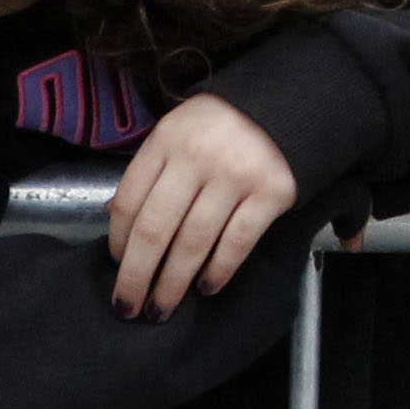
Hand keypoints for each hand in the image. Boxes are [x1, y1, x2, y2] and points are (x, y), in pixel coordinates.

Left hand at [106, 92, 302, 316]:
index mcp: (167, 141)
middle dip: (136, 276)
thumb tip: (116, 216)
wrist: (294, 100)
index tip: (117, 267)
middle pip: (155, 230)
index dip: (117, 243)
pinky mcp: (272, 192)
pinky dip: (219, 269)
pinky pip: (238, 241)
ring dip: (173, 283)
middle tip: (128, 307)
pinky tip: (206, 287)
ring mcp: (237, 175)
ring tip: (162, 307)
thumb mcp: (178, 131)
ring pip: (193, 242)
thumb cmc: (225, 123)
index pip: (129, 202)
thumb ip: (152, 169)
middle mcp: (198, 158)